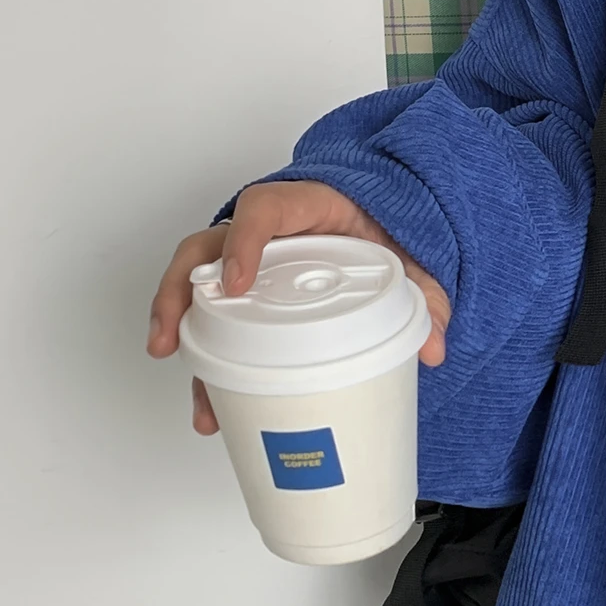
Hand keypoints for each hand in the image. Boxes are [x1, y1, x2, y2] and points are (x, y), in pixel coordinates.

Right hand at [147, 180, 451, 435]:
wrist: (384, 221)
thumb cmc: (386, 230)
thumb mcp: (411, 257)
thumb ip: (426, 295)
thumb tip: (434, 347)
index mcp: (307, 206)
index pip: (262, 208)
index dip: (243, 243)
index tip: (236, 284)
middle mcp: (267, 229)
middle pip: (204, 247)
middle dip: (178, 292)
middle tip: (171, 338)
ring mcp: (249, 257)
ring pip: (196, 281)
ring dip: (175, 324)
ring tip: (172, 369)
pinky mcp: (247, 289)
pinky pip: (214, 313)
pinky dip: (205, 354)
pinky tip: (209, 399)